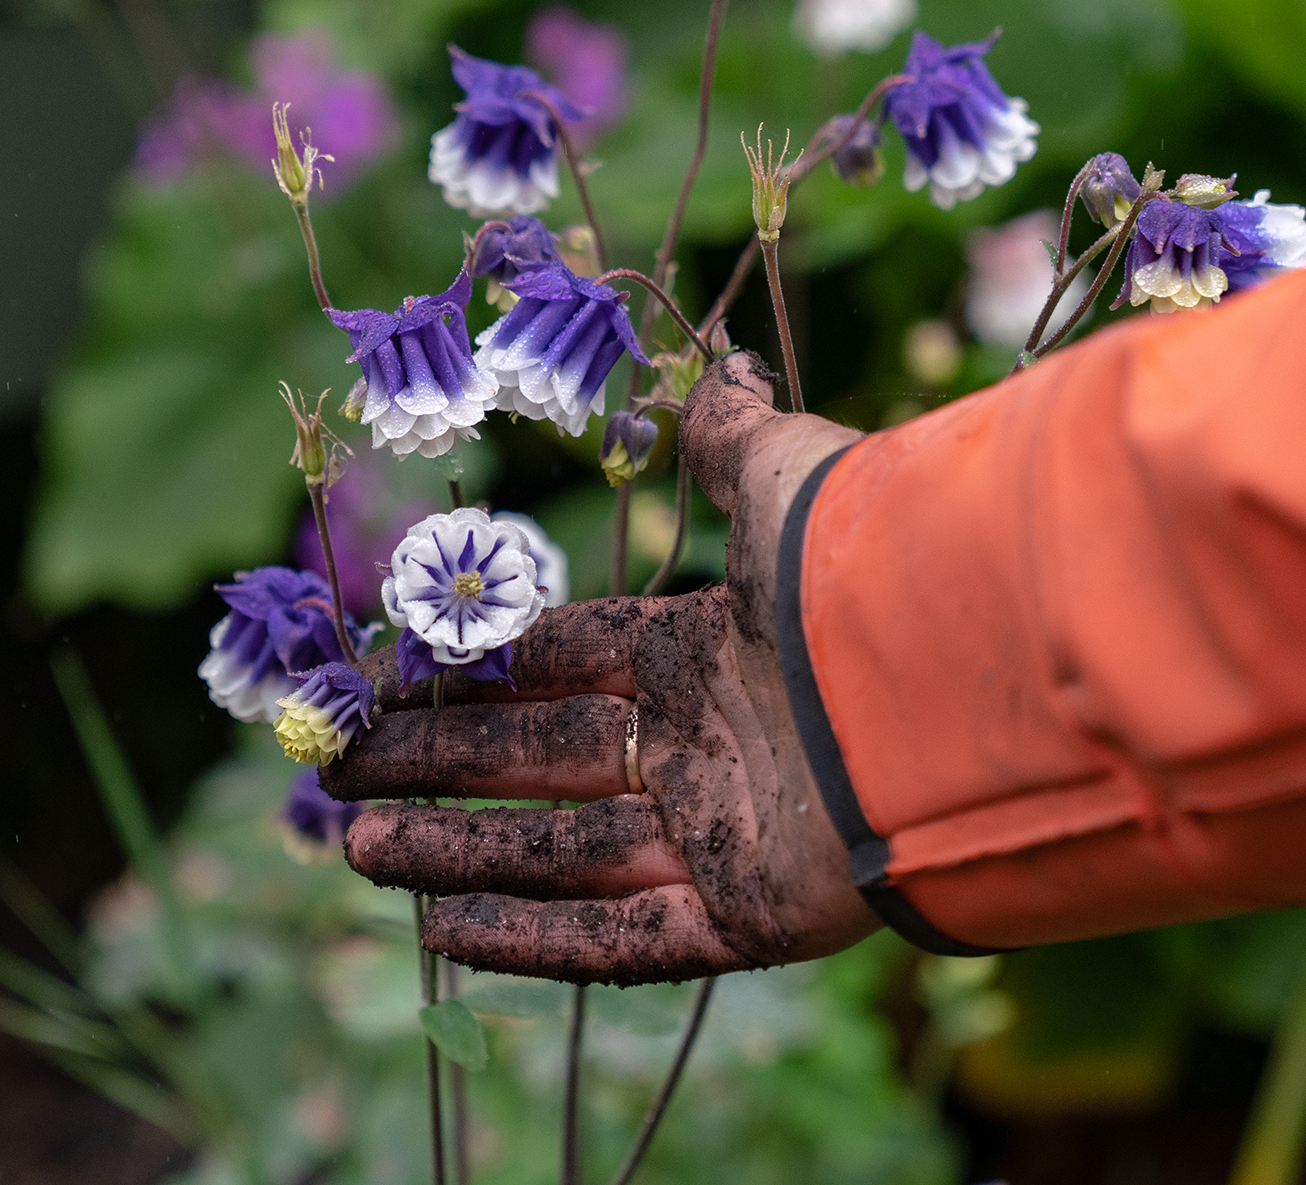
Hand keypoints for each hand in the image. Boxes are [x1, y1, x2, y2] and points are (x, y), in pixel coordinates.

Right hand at [321, 353, 878, 984]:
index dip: (477, 674)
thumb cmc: (865, 566)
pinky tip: (439, 936)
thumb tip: (718, 364)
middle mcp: (715, 747)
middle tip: (341, 774)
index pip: (570, 665)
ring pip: (563, 853)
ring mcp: (730, 837)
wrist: (964, 676)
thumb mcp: (783, 479)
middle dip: (439, 767)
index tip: (387, 684)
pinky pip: (619, 940)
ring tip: (354, 847)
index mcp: (715, 652)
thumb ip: (732, 439)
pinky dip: (528, 940)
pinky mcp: (750, 918)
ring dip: (456, 854)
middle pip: (546, 762)